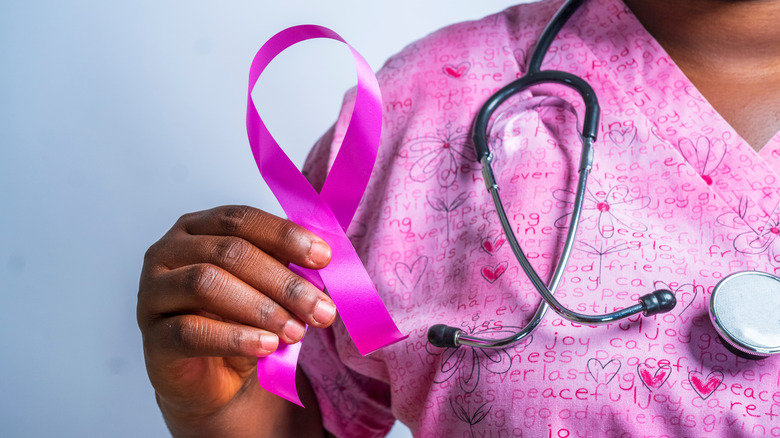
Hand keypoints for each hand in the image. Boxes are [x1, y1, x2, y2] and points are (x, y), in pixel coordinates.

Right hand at [137, 205, 335, 432]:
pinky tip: (267, 345)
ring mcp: (153, 293)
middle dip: (283, 281)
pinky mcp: (152, 336)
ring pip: (206, 284)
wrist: (212, 379)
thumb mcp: (267, 287)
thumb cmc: (239, 321)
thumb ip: (287, 265)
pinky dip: (235, 337)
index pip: (242, 219)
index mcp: (198, 228)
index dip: (285, 236)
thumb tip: (325, 258)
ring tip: (297, 331)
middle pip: (229, 253)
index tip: (324, 257)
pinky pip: (191, 331)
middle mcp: (168, 252)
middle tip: (321, 308)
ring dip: (261, 307)